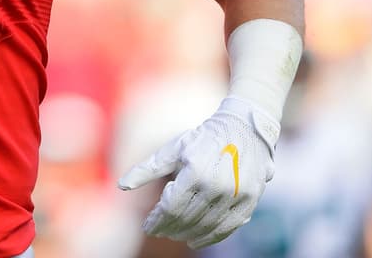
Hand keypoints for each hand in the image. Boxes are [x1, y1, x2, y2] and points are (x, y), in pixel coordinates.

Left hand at [118, 96, 279, 248]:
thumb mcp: (172, 150)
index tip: (147, 227)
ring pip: (206, 226)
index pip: (170, 207)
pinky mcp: (250, 202)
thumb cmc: (201, 139)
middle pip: (187, 218)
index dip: (157, 220)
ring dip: (187, 234)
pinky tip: (196, 240)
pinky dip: (210, 238)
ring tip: (174, 234)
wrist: (244, 129)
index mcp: (195, 172)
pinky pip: (227, 228)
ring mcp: (236, 196)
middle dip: (169, 228)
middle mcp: (217, 187)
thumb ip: (146, 169)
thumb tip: (121, 186)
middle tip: (158, 231)